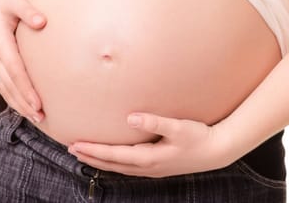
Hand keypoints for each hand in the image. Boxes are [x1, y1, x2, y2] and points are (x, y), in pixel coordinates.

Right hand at [0, 0, 46, 122]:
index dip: (26, 88)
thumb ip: (27, 10)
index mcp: (0, 42)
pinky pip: (2, 84)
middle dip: (25, 102)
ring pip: (5, 88)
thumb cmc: (1, 1)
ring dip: (19, 104)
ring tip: (36, 117)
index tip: (37, 102)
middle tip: (41, 117)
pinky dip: (13, 98)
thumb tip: (42, 22)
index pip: (15, 70)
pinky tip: (24, 108)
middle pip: (10, 85)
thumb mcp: (14, 0)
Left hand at [68, 113, 223, 177]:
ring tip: (85, 155)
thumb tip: (130, 118)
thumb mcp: (178, 127)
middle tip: (71, 150)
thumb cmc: (198, 137)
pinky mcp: (157, 167)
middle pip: (112, 164)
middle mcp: (147, 167)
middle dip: (91, 158)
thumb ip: (154, 122)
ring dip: (100, 162)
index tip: (75, 145)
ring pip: (119, 168)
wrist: (217, 152)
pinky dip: (114, 163)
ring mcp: (152, 170)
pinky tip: (112, 159)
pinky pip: (128, 168)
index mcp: (149, 158)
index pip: (113, 155)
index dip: (93, 150)